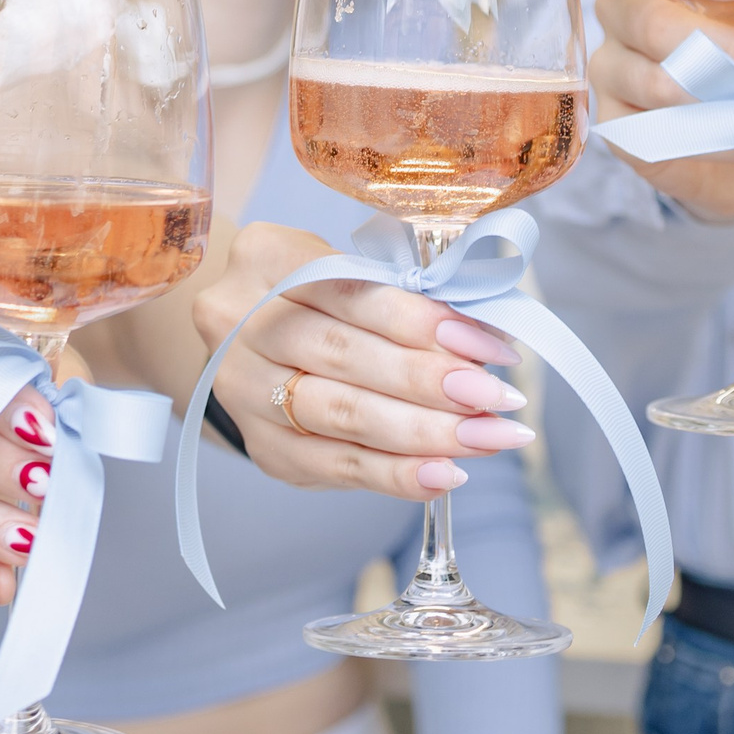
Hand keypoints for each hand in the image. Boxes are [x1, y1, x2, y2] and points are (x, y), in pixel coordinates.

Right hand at [197, 222, 530, 505]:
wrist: (256, 340)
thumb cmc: (322, 298)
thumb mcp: (352, 271)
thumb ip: (407, 297)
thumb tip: (485, 341)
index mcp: (267, 258)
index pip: (351, 289)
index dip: (422, 321)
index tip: (488, 346)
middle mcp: (238, 322)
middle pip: (342, 354)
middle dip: (428, 381)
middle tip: (495, 398)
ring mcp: (241, 389)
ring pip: (340, 414)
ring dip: (423, 432)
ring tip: (486, 437)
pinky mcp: (262, 446)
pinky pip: (335, 467)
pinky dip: (396, 474)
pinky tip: (444, 473)